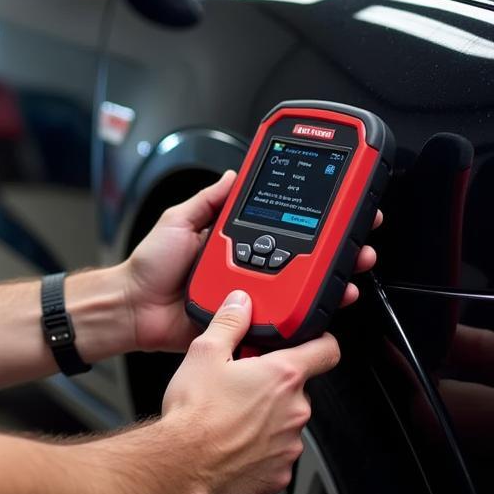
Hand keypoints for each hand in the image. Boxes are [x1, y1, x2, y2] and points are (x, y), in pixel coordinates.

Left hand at [125, 170, 380, 352]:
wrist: (133, 309)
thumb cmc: (150, 267)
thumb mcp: (178, 219)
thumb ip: (209, 199)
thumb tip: (235, 173)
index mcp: (234, 240)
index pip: (281, 223)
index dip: (309, 215)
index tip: (336, 203)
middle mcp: (248, 266)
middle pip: (301, 256)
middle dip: (335, 247)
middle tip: (359, 237)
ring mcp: (250, 293)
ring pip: (299, 287)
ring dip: (330, 278)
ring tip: (351, 266)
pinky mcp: (246, 321)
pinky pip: (280, 317)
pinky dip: (305, 311)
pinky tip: (323, 301)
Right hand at [161, 289, 339, 493]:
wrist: (180, 466)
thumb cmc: (193, 414)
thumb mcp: (205, 353)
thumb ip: (229, 322)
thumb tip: (240, 303)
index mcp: (282, 376)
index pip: (327, 350)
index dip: (320, 342)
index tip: (310, 342)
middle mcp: (294, 411)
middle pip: (298, 388)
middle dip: (274, 384)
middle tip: (243, 383)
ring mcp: (289, 446)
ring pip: (286, 422)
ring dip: (267, 417)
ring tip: (232, 416)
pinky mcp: (279, 474)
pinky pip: (276, 454)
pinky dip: (260, 449)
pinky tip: (232, 443)